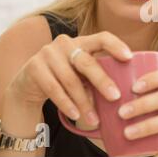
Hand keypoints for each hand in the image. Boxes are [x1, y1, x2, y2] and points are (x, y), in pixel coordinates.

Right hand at [6, 31, 132, 126]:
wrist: (28, 84)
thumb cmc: (65, 78)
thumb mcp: (82, 73)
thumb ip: (97, 76)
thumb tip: (121, 95)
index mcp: (82, 41)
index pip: (101, 37)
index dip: (116, 45)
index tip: (129, 57)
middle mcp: (65, 43)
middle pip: (87, 62)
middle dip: (102, 81)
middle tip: (115, 97)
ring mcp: (47, 53)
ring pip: (71, 80)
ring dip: (83, 102)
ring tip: (94, 119)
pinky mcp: (34, 67)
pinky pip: (54, 88)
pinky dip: (66, 103)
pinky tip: (76, 115)